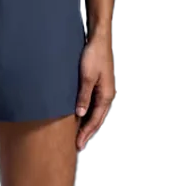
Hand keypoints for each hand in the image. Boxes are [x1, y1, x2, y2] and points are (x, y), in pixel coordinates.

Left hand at [74, 34, 114, 150]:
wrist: (98, 39)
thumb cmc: (93, 55)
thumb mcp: (86, 77)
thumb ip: (83, 96)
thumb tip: (79, 114)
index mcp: (105, 95)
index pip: (95, 121)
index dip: (86, 133)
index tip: (78, 144)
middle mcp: (107, 95)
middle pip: (97, 120)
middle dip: (88, 133)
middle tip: (78, 145)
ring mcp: (104, 90)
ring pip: (96, 113)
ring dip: (88, 125)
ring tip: (79, 135)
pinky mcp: (99, 85)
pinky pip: (94, 105)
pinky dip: (88, 114)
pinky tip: (80, 117)